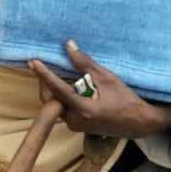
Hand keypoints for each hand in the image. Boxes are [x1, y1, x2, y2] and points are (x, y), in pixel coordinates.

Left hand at [28, 40, 170, 140]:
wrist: (138, 122)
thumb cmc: (124, 99)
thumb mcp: (106, 77)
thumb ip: (84, 62)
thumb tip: (69, 45)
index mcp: (82, 109)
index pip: (57, 89)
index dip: (44, 74)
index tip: (33, 61)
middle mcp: (75, 120)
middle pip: (50, 100)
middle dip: (46, 84)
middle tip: (44, 68)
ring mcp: (75, 125)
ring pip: (56, 106)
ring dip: (54, 91)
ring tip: (58, 76)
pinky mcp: (77, 127)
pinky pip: (63, 110)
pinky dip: (62, 98)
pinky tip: (69, 87)